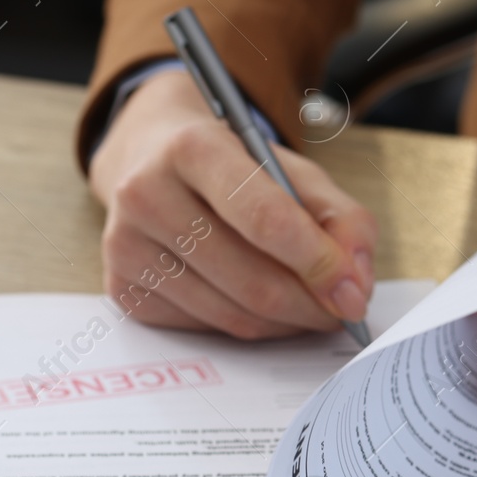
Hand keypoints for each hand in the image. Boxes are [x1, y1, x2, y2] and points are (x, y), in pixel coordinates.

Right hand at [88, 68, 375, 338]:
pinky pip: (202, 328)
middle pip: (249, 278)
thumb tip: (356, 285)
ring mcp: (125, 245)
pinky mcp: (120, 286)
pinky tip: (255, 302)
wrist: (150, 156)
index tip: (353, 293)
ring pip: (228, 314)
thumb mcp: (291, 170)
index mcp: (192, 148)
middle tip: (340, 312)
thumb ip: (340, 218)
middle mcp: (146, 194)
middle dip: (309, 305)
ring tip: (307, 308)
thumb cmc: (231, 166)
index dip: (317, 263)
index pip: (264, 218)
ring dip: (282, 323)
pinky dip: (243, 324)